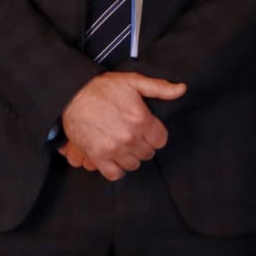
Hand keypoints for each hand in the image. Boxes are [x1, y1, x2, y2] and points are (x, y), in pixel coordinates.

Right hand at [59, 72, 185, 180]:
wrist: (73, 95)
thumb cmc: (103, 88)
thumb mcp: (134, 81)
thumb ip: (160, 87)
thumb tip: (182, 89)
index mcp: (141, 119)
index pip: (161, 140)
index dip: (155, 134)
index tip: (147, 129)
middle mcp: (130, 137)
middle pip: (148, 153)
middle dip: (143, 145)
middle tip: (133, 135)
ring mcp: (114, 149)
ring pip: (133, 164)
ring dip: (130, 157)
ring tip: (123, 145)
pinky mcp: (98, 157)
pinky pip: (115, 174)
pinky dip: (116, 169)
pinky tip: (114, 157)